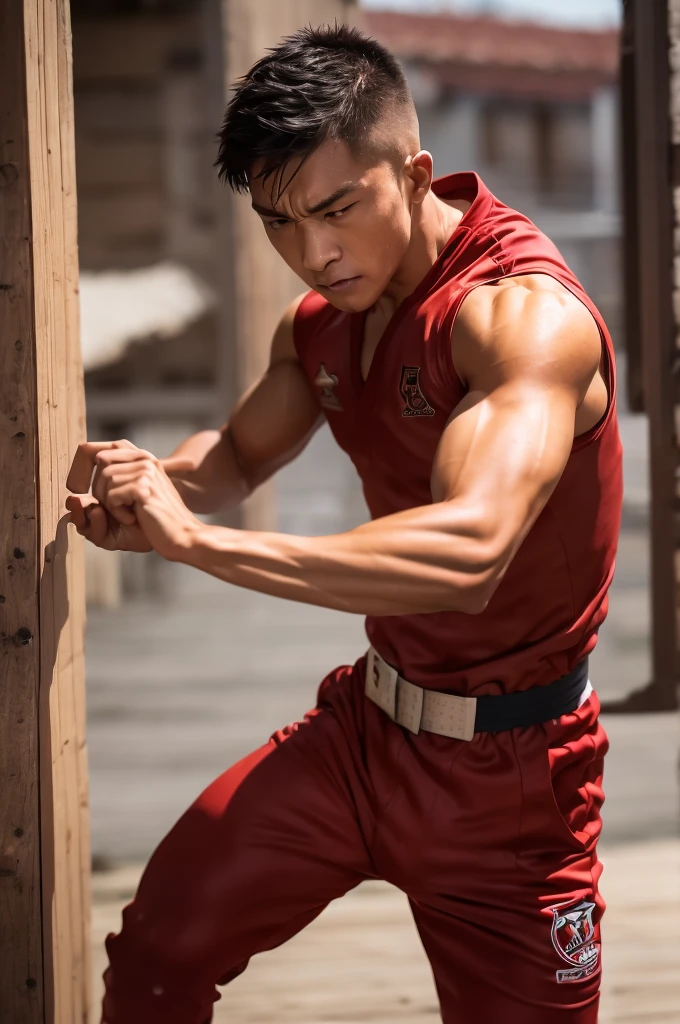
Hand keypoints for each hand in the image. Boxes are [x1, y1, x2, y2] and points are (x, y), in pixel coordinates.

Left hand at [65, 440, 200, 559]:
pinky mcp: (144, 486)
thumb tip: (70, 498)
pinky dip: (117, 512)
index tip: (77, 489)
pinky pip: (111, 496)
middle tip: (116, 509)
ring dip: (110, 503)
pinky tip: (134, 518)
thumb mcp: (120, 509)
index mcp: (138, 457)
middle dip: (98, 490)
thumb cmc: (151, 526)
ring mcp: (145, 469)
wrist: (182, 538)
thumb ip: (95, 500)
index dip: (78, 468)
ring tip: (129, 514)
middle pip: (98, 461)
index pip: (91, 448)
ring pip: (104, 480)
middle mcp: (143, 457)